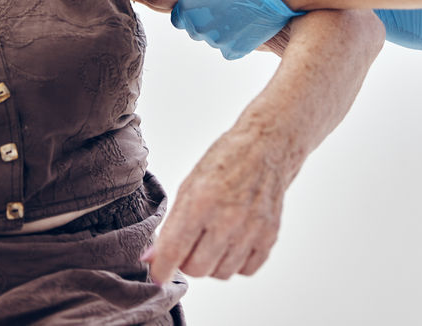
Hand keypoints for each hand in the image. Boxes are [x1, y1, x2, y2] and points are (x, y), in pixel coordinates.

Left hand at [141, 123, 294, 283]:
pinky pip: (246, 270)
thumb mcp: (189, 186)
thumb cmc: (224, 162)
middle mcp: (227, 218)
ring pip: (221, 273)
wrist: (265, 149)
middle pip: (197, 269)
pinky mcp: (270, 236)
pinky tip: (232, 243)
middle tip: (188, 246)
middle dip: (187, 262)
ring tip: (212, 240)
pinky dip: (235, 263)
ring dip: (211, 263)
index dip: (161, 269)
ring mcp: (251, 229)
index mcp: (201, 201)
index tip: (158, 274)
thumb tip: (151, 258)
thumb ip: (171, 225)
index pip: (175, 251)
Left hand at [148, 0, 303, 59]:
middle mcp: (200, 27)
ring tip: (238, 7)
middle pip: (194, 29)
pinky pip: (228, 48)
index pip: (178, 17)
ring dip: (220, 28)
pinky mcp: (237, 49)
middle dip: (204, 17)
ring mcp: (219, 40)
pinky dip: (235, 38)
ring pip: (212, 38)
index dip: (191, 6)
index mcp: (188, 6)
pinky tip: (245, 21)